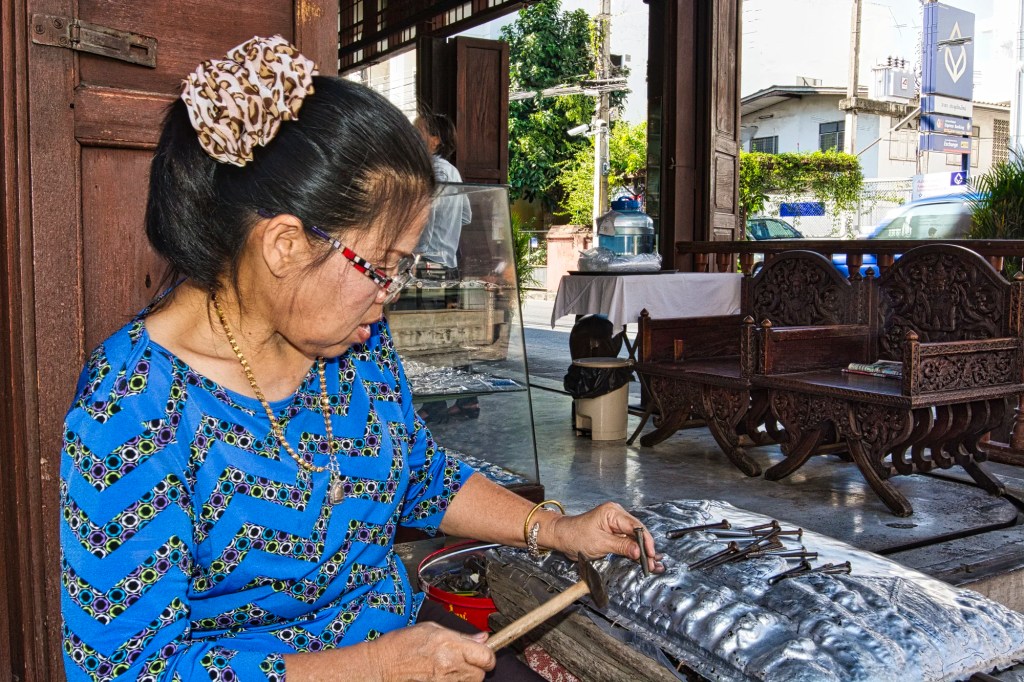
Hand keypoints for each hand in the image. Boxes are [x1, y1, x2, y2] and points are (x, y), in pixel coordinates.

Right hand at [369, 622, 494, 680]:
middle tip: (463, 659)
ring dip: (466, 676)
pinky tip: (444, 676)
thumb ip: (460, 635)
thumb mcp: (431, 629)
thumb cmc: (401, 645)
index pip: (487, 656)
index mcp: (450, 645)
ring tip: (450, 668)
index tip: (482, 651)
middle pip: (481, 673)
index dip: (487, 653)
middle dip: (477, 666)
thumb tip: (481, 638)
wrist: (381, 667)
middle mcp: (450, 666)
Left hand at [548, 502, 663, 573]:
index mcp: (612, 512)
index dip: (645, 541)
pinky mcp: (614, 533)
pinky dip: (635, 551)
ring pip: (634, 538)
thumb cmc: (575, 535)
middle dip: (646, 548)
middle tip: (653, 563)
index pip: (635, 526)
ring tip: (651, 564)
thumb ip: (621, 546)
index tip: (650, 554)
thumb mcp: (600, 543)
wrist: (562, 538)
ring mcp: (616, 524)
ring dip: (642, 551)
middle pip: (637, 532)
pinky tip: (643, 559)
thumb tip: (638, 551)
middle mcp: (616, 515)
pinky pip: (628, 541)